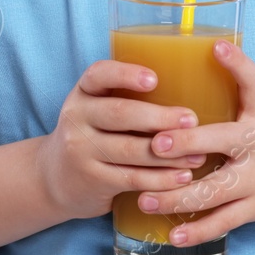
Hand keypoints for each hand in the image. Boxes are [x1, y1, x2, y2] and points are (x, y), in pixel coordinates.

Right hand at [35, 60, 210, 221]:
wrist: (55, 178)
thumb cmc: (94, 135)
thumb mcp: (97, 110)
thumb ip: (127, 99)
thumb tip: (191, 90)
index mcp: (83, 93)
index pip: (99, 75)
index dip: (126, 74)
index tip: (154, 79)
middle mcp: (77, 118)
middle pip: (120, 113)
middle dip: (160, 118)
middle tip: (192, 120)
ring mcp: (81, 151)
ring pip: (130, 150)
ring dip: (169, 154)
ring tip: (199, 154)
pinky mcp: (92, 180)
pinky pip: (132, 178)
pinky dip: (161, 179)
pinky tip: (183, 177)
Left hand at [134, 39, 254, 246]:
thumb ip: (232, 101)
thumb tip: (182, 73)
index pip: (253, 84)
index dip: (237, 65)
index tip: (216, 47)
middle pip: (223, 142)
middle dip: (188, 142)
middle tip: (157, 144)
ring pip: (214, 191)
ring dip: (177, 197)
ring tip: (144, 198)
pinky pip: (224, 222)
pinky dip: (198, 231)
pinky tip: (172, 235)